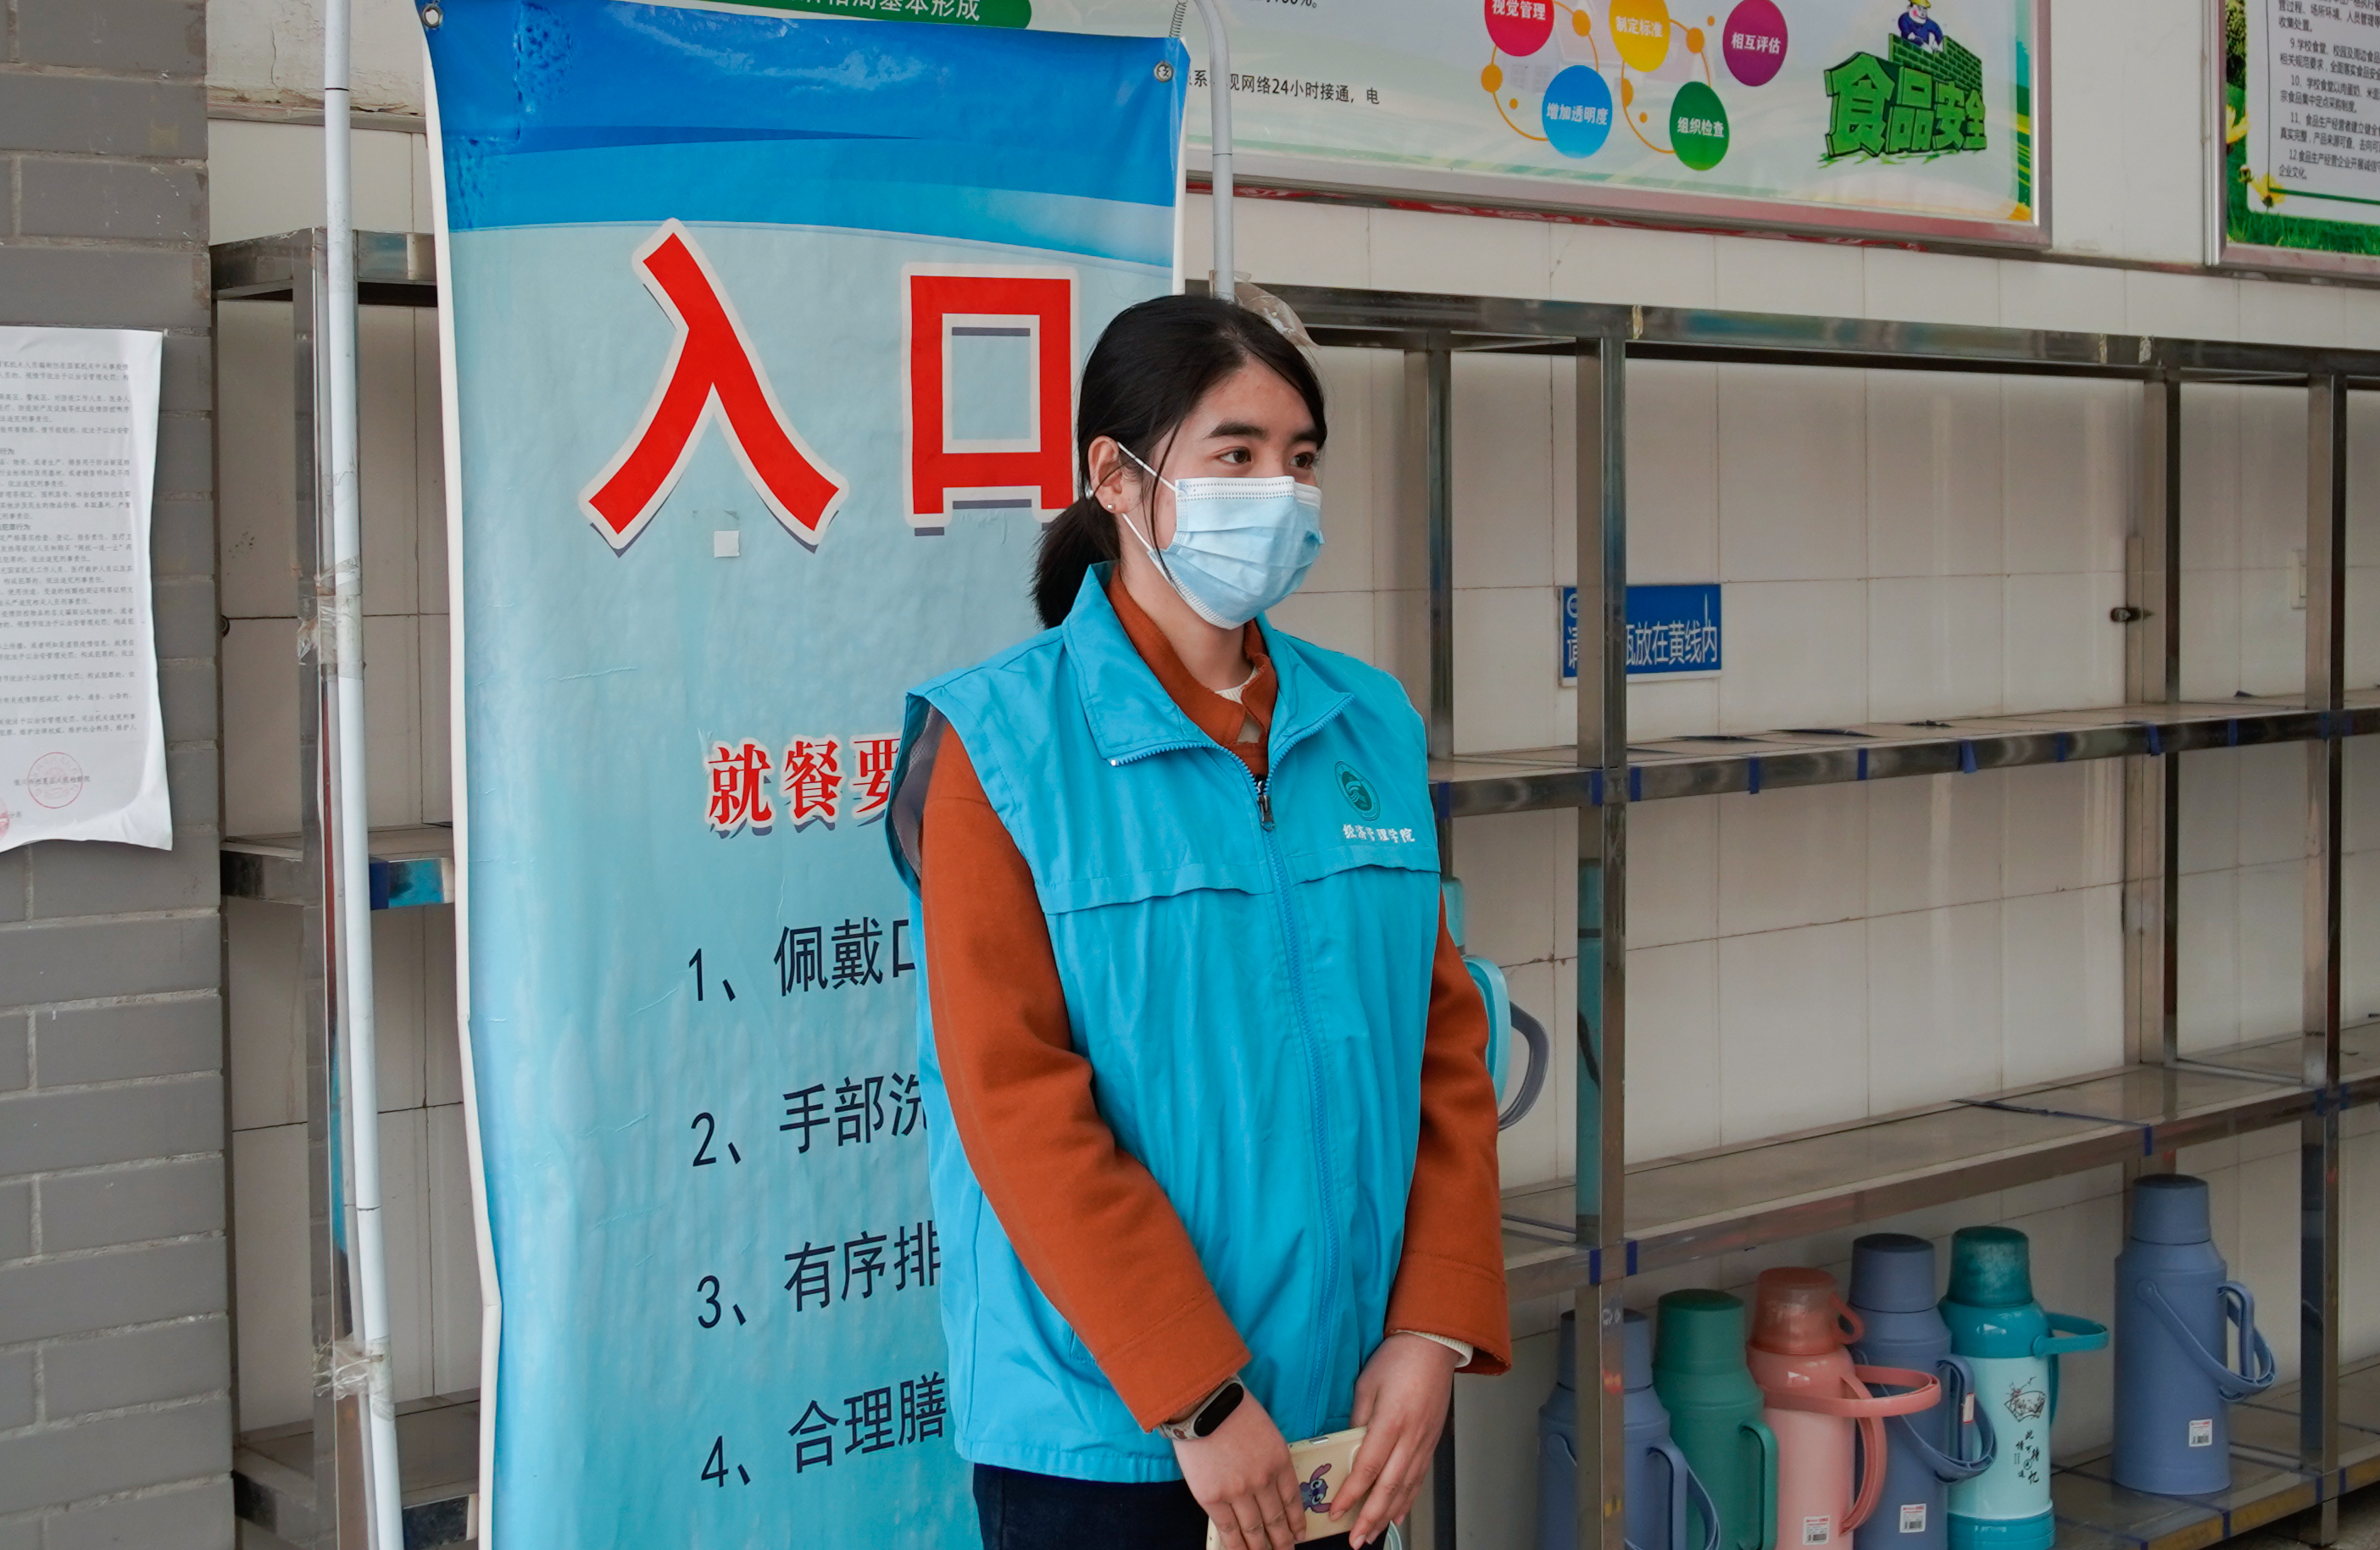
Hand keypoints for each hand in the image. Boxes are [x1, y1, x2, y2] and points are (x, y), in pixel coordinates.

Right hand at [1173, 1389, 1303, 1549]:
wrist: (1204, 1404)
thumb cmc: (1234, 1409)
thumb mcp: (1267, 1431)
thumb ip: (1272, 1460)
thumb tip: (1271, 1487)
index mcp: (1280, 1462)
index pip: (1292, 1501)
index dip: (1296, 1522)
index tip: (1299, 1534)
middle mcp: (1263, 1481)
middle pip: (1275, 1519)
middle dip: (1282, 1541)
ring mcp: (1238, 1492)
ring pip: (1254, 1529)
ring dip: (1261, 1548)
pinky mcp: (1213, 1498)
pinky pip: (1228, 1529)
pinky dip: (1236, 1544)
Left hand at [1331, 1333, 1459, 1547]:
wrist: (1434, 1346)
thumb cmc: (1398, 1358)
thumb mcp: (1367, 1384)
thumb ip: (1356, 1418)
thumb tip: (1346, 1446)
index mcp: (1391, 1423)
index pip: (1368, 1468)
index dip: (1352, 1494)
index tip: (1336, 1512)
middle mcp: (1410, 1438)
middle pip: (1389, 1488)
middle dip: (1370, 1518)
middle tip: (1355, 1540)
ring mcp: (1424, 1443)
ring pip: (1406, 1489)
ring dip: (1388, 1515)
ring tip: (1372, 1535)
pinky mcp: (1431, 1443)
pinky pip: (1419, 1479)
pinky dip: (1407, 1500)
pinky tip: (1397, 1514)